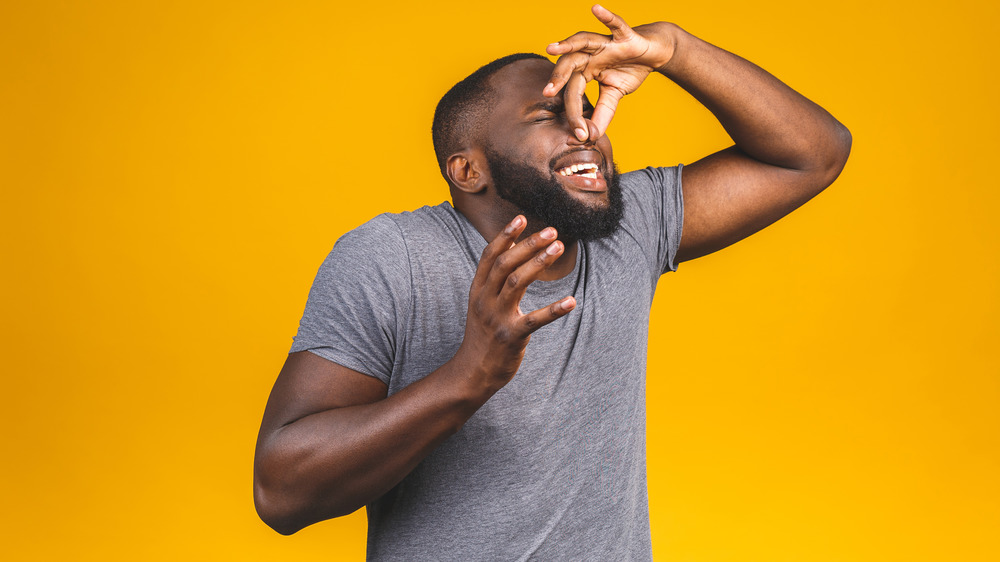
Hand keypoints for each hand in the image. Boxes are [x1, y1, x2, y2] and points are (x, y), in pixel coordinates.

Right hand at [455, 216, 576, 391]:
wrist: (473, 372)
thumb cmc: (483, 335)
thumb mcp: (481, 304)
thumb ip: (494, 279)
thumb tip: (512, 247)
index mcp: (478, 290)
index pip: (490, 256)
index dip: (505, 236)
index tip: (522, 218)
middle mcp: (485, 300)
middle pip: (505, 264)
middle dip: (528, 245)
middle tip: (552, 231)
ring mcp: (497, 318)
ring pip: (517, 283)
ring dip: (539, 263)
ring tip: (559, 248)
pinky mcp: (511, 337)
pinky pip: (535, 320)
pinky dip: (554, 310)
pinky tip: (572, 301)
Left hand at [544, 4, 676, 140]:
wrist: (654, 53)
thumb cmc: (629, 70)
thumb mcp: (614, 96)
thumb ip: (601, 115)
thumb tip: (590, 137)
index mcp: (584, 70)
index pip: (574, 92)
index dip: (576, 112)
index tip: (579, 135)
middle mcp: (590, 55)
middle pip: (569, 65)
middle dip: (558, 78)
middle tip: (546, 92)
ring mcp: (605, 43)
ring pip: (582, 41)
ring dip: (567, 44)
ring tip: (552, 48)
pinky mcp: (624, 35)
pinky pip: (615, 24)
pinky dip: (606, 16)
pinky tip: (595, 9)